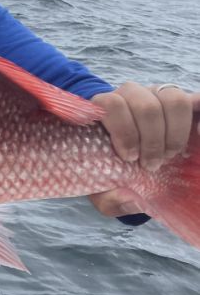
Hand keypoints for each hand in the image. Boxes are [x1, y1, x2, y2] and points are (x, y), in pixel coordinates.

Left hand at [88, 82, 199, 216]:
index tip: (129, 157)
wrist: (128, 162)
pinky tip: (198, 136)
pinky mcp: (182, 102)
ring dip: (175, 131)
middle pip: (145, 104)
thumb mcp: (104, 191)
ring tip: (170, 155)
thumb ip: (110, 199)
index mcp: (105, 110)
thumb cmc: (112, 171)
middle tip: (152, 165)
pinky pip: (195, 100)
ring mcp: (158, 95)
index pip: (112, 104)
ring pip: (172, 98)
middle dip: (152, 139)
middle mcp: (131, 96)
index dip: (124, 131)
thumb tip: (129, 200)